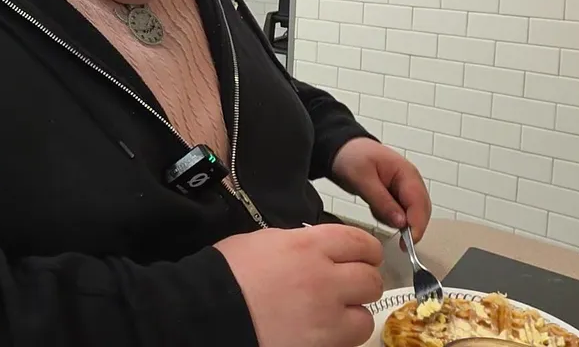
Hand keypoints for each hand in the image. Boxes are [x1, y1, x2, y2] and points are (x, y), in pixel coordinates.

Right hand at [215, 224, 382, 346]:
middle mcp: (325, 279)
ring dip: (353, 315)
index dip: (367, 251)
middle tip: (351, 287)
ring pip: (364, 317)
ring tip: (335, 316)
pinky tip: (321, 332)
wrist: (207, 312)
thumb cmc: (227, 273)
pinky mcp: (322, 345)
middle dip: (363, 283)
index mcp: (309, 246)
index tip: (365, 257)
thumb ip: (299, 244)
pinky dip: (339, 337)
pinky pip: (347, 343)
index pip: (360, 242)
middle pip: (371, 280)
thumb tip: (318, 251)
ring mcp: (325, 318)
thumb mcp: (263, 242)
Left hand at [331, 138, 431, 240]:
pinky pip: (399, 213)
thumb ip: (382, 201)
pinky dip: (388, 216)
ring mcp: (404, 189)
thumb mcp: (362, 178)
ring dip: (395, 220)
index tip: (409, 243)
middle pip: (421, 212)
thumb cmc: (352, 156)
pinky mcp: (396, 195)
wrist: (341, 149)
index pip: (419, 203)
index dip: (417, 225)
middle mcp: (410, 182)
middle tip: (396, 240)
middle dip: (409, 227)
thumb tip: (401, 223)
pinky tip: (374, 205)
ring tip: (374, 206)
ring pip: (410, 215)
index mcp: (406, 173)